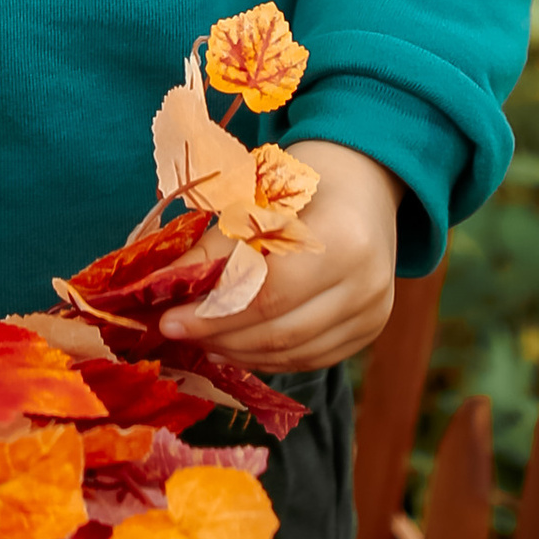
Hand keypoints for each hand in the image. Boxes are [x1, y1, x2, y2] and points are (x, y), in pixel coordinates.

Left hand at [161, 141, 402, 375]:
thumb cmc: (304, 181)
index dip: (214, 314)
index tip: (169, 320)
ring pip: (294, 353)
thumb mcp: (257, 198)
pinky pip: (310, 358)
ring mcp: (373, 313)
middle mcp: (366, 283)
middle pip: (281, 331)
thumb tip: (164, 285)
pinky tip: (235, 346)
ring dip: (240, 352)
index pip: (269, 294)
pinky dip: (268, 356)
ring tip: (201, 339)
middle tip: (176, 332)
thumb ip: (214, 246)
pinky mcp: (368, 331)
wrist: (365, 180)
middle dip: (220, 337)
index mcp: (342, 239)